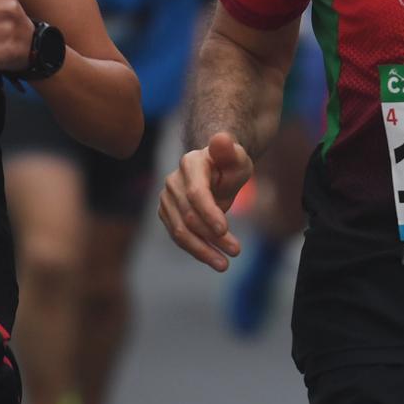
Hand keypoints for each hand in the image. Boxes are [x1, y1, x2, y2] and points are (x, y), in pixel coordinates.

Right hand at [158, 132, 253, 271]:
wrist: (215, 169)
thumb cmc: (229, 164)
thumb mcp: (237, 158)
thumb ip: (229, 151)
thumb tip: (220, 139)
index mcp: (191, 164)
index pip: (196, 193)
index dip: (209, 213)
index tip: (225, 230)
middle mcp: (173, 181)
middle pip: (189, 216)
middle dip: (212, 237)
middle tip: (236, 251)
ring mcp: (166, 198)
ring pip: (180, 231)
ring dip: (203, 250)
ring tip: (224, 264)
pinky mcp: (167, 213)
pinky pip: (179, 236)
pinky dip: (196, 250)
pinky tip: (214, 258)